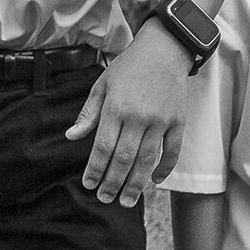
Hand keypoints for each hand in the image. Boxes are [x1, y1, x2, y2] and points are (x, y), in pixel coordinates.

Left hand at [65, 23, 189, 205]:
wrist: (164, 49)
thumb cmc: (128, 67)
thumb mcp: (102, 85)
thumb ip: (88, 113)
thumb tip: (71, 137)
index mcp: (116, 108)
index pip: (103, 148)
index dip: (95, 170)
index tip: (89, 185)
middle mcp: (139, 117)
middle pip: (124, 159)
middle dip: (112, 183)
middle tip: (106, 199)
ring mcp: (161, 121)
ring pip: (147, 160)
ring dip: (136, 184)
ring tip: (126, 201)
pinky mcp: (178, 121)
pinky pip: (172, 152)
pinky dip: (165, 169)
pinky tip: (155, 182)